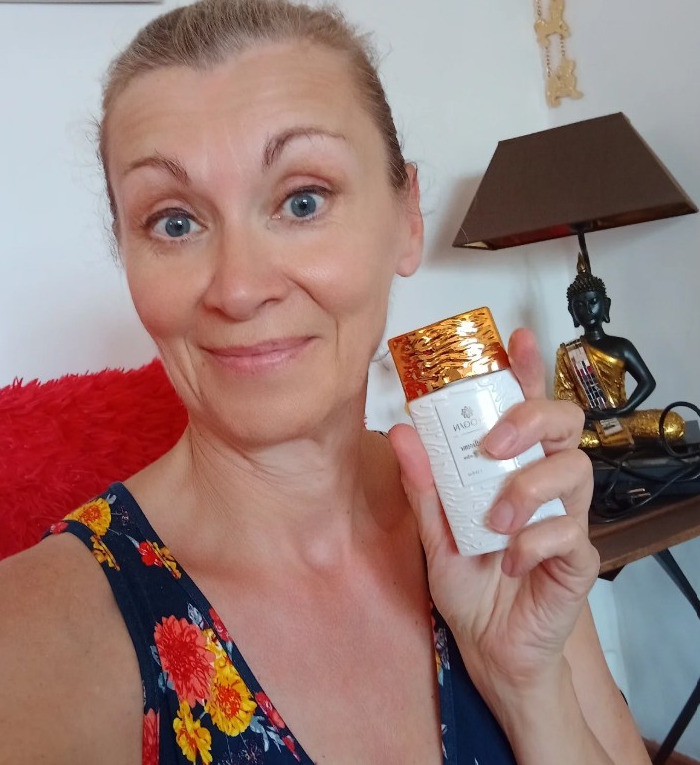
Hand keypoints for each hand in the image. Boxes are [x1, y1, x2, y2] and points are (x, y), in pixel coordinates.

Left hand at [389, 328, 598, 698]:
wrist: (488, 644)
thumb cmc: (467, 581)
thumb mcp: (433, 531)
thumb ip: (423, 484)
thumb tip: (402, 431)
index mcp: (509, 467)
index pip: (526, 406)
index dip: (526, 368)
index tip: (516, 337)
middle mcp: (543, 482)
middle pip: (565, 422)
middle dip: (531, 418)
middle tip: (493, 443)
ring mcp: (566, 517)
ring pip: (575, 469)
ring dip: (527, 488)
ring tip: (493, 521)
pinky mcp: (578, 557)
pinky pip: (569, 532)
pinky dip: (532, 542)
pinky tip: (507, 561)